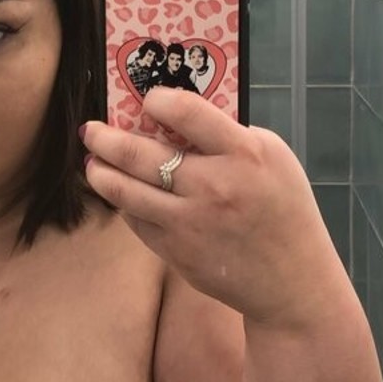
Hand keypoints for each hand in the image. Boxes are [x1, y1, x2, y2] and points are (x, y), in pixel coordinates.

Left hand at [82, 88, 344, 326]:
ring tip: (91, 162)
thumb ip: (228, 135)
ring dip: (101, 173)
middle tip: (89, 130)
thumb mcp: (273, 158)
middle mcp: (213, 187)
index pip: (186, 112)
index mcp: (244, 154)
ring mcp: (190, 223)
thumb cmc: (285, 210)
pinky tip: (119, 193)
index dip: (157, 100)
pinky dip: (124, 203)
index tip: (147, 100)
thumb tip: (175, 119)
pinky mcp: (176, 252)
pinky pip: (137, 220)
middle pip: (141, 154)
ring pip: (127, 192)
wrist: (293, 281)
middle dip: (106, 138)